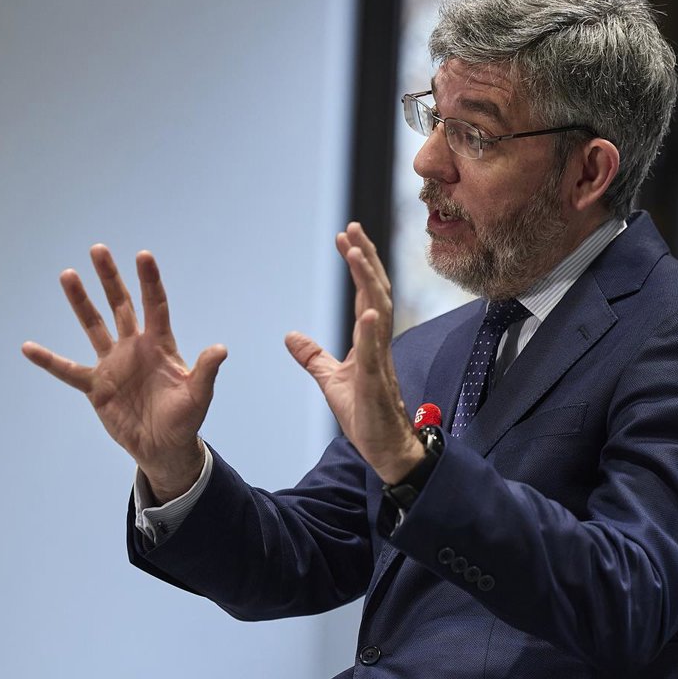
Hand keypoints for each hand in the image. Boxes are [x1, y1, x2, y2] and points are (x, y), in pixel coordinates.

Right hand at [22, 245, 226, 502]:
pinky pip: (68, 370)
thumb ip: (206, 371)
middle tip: (98, 249)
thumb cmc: (184, 418)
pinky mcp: (96, 386)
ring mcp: (113, 364)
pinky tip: (28, 347)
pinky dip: (49, 360)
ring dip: (81, 302)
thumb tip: (221, 349)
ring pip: (94, 326)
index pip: (155, 306)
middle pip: (121, 305)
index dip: (149, 281)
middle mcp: (134, 347)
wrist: (163, 446)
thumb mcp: (197, 395)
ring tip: (68, 274)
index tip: (143, 255)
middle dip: (110, 278)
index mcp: (160, 345)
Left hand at [285, 223, 423, 483]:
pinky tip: (369, 311)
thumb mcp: (331, 380)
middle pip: (375, 292)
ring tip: (357, 255)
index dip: (357, 265)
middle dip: (364, 260)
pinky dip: (372, 331)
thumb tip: (290, 336)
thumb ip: (314, 356)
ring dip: (367, 282)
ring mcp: (380, 362)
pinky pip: (375, 354)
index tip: (346, 238)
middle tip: (352, 229)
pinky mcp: (376, 384)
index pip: (364, 294)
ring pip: (378, 312)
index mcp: (368, 341)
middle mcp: (378, 345)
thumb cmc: (366, 414)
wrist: (386, 449)